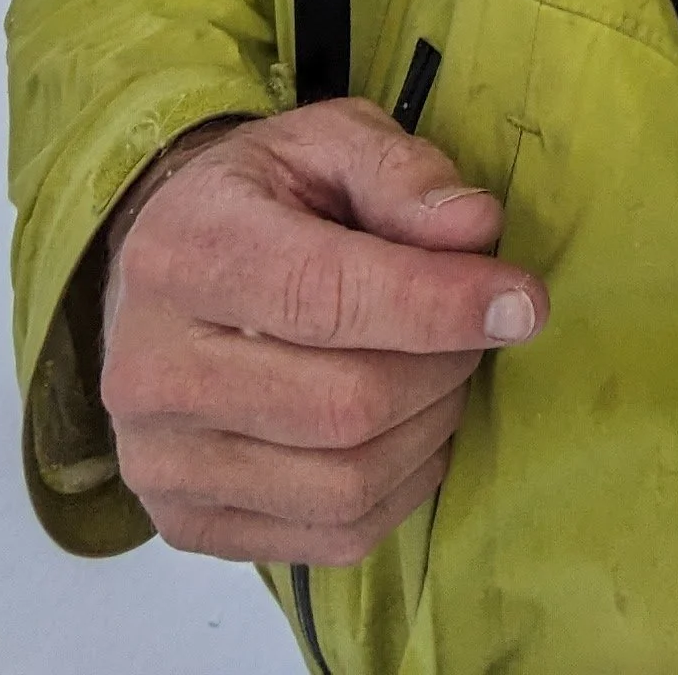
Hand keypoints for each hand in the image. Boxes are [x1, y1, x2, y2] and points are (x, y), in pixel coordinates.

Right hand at [101, 98, 547, 566]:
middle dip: (446, 366)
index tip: (525, 302)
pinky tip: (412, 428)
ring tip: (446, 371)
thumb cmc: (261, 197)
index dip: (441, 304)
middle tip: (481, 326)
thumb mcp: (326, 141)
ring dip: (431, 429)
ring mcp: (162, 462)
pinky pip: (332, 537)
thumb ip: (402, 174)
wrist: (165, 271)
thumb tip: (476, 228)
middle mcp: (152, 370)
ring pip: (345, 483)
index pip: (326, 297)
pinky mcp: (189, 522)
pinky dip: (403, 487)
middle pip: (345, 405)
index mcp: (184, 253)